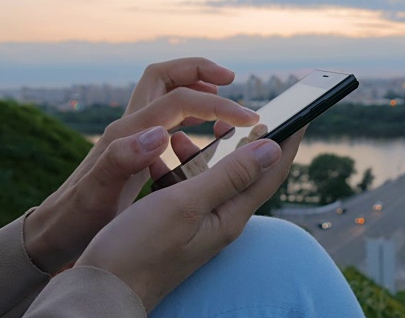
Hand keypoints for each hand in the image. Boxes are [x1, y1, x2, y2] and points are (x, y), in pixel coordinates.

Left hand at [23, 59, 255, 273]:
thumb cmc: (78, 218)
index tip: (249, 119)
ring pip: (165, 92)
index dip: (219, 104)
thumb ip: (122, 161)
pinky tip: (199, 130)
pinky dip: (187, 111)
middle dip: (200, 70)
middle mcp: (129, 126)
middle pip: (165, 75)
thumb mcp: (99, 195)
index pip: (182, 100)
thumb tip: (159, 134)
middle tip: (231, 80)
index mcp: (129, 133)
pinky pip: (164, 114)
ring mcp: (131, 134)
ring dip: (195, 87)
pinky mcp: (133, 146)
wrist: (56, 230)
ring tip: (222, 102)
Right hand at [76, 129, 304, 310]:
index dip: (289, 140)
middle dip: (245, 140)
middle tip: (237, 114)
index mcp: (231, 215)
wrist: (101, 291)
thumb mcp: (187, 205)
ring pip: (212, 176)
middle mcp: (221, 218)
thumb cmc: (140, 251)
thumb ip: (229, 176)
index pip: (272, 172)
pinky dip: (177, 167)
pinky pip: (187, 187)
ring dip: (204, 151)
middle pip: (245, 171)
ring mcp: (199, 222)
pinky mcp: (177, 223)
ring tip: (186, 133)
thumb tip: (273, 148)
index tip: (303, 113)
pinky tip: (160, 158)